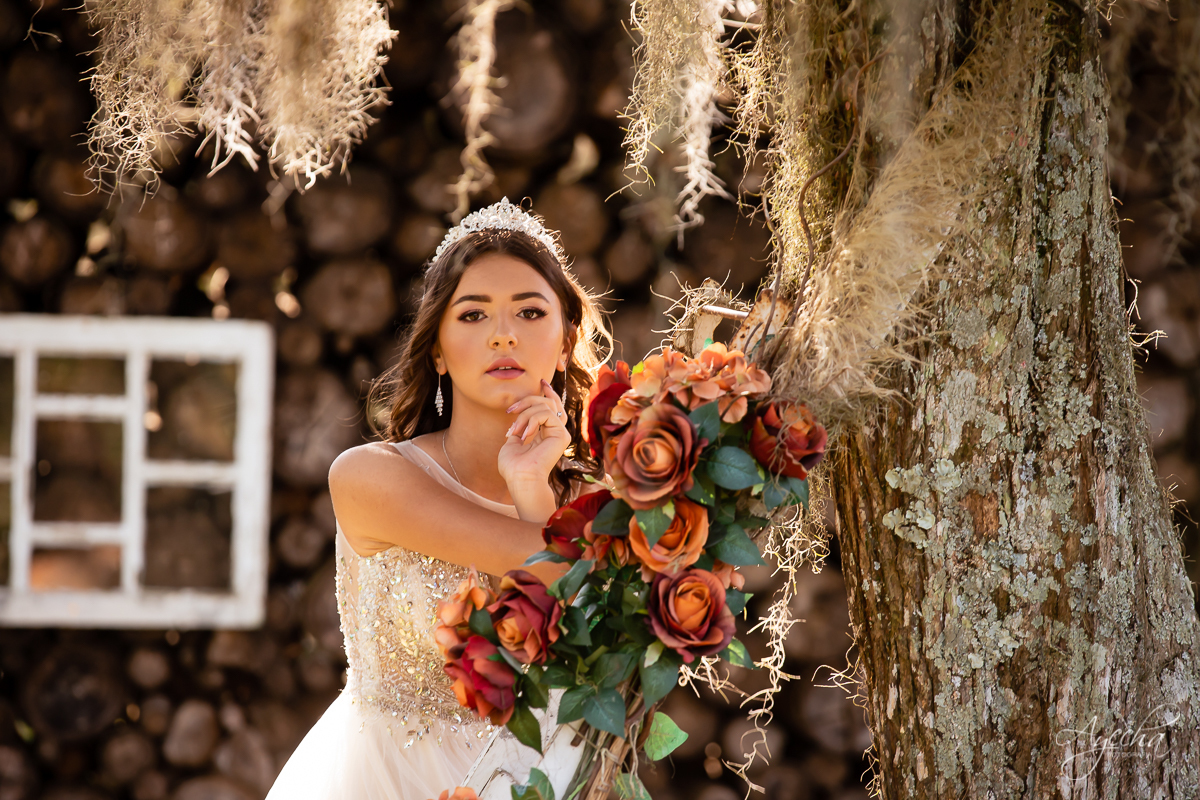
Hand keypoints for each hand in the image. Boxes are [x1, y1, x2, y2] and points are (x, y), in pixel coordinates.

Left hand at [498, 380, 568, 522]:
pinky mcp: (562, 435)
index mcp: (547, 433)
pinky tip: (524, 435)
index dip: (549, 392)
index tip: (541, 381)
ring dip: (524, 415)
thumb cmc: (513, 466)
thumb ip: (520, 426)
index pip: (552, 407)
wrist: (520, 478)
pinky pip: (546, 414)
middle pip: (550, 402)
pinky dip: (531, 420)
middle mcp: (556, 432)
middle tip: (510, 410)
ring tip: (513, 432)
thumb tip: (519, 414)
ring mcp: (561, 433)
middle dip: (528, 400)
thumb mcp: (513, 441)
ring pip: (545, 406)